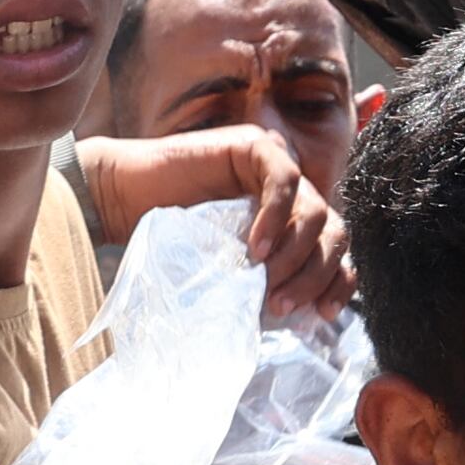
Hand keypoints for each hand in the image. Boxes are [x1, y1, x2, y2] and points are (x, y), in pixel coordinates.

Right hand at [72, 128, 352, 325]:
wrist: (126, 201)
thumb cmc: (171, 241)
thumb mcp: (230, 270)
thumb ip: (265, 281)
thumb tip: (303, 317)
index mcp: (292, 223)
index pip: (334, 249)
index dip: (338, 280)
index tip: (323, 313)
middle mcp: (293, 194)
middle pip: (333, 232)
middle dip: (314, 274)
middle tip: (280, 303)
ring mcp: (277, 167)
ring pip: (316, 210)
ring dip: (295, 252)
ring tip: (263, 277)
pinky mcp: (255, 147)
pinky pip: (285, 180)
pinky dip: (276, 217)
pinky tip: (255, 246)